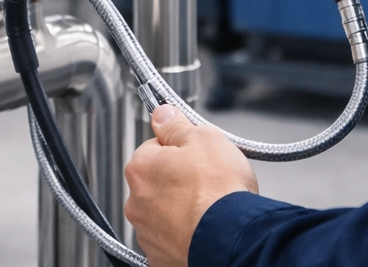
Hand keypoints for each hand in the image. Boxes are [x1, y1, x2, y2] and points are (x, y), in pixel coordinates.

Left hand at [125, 105, 258, 266]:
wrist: (231, 241)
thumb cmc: (218, 193)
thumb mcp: (204, 138)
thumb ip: (177, 125)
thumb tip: (162, 114)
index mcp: (141, 167)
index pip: (154, 146)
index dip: (179, 147)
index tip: (195, 152)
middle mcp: (137, 202)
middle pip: (158, 180)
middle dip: (179, 179)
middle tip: (208, 180)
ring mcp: (148, 233)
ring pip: (164, 211)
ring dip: (182, 208)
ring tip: (210, 207)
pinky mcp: (162, 257)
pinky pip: (172, 238)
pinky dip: (186, 233)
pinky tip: (205, 228)